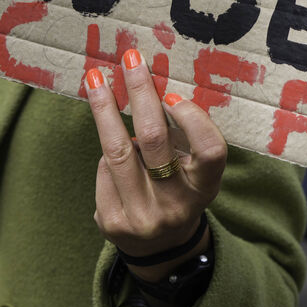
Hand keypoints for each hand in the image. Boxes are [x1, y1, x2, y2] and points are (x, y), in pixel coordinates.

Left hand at [85, 49, 223, 283]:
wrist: (160, 247)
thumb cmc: (178, 189)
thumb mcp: (193, 170)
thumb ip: (181, 135)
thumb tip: (150, 80)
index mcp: (205, 188)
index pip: (210, 151)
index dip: (193, 119)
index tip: (171, 94)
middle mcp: (177, 205)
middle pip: (155, 140)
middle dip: (140, 93)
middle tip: (129, 59)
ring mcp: (143, 217)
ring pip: (117, 151)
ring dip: (104, 109)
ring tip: (95, 79)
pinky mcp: (112, 222)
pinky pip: (103, 170)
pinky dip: (107, 153)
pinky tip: (111, 145)